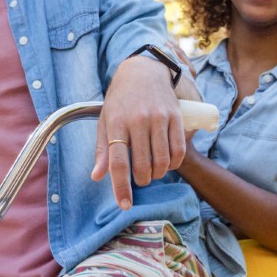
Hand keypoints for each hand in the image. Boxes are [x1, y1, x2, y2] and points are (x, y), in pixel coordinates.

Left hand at [92, 55, 185, 208]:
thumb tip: (97, 177)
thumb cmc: (120, 100)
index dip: (121, 188)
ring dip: (158, 174)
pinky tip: (168, 163)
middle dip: (142, 180)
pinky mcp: (175, 116)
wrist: (143, 71)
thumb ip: (102, 150)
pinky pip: (179, 149)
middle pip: (143, 166)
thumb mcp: (105, 121)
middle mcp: (138, 120)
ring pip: (163, 161)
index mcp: (116, 123)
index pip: (118, 163)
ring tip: (153, 171)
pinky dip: (174, 164)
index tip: (125, 205)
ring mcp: (158, 118)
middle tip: (141, 179)